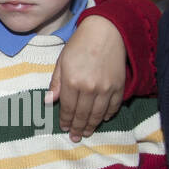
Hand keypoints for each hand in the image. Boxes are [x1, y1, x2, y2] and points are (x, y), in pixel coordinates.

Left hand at [47, 16, 125, 140]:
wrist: (107, 31)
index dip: (65, 120)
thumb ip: (56, 82)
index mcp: (72, 82)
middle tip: (75, 137)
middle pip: (82, 115)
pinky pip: (114, 106)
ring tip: (87, 132)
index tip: (64, 128)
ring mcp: (106, 89)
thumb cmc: (80, 44)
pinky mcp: (119, 86)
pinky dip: (109, 114)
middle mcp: (89, 88)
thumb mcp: (62, 61)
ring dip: (92, 125)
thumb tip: (49, 101)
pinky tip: (103, 119)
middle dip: (77, 128)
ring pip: (98, 114)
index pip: (68, 108)